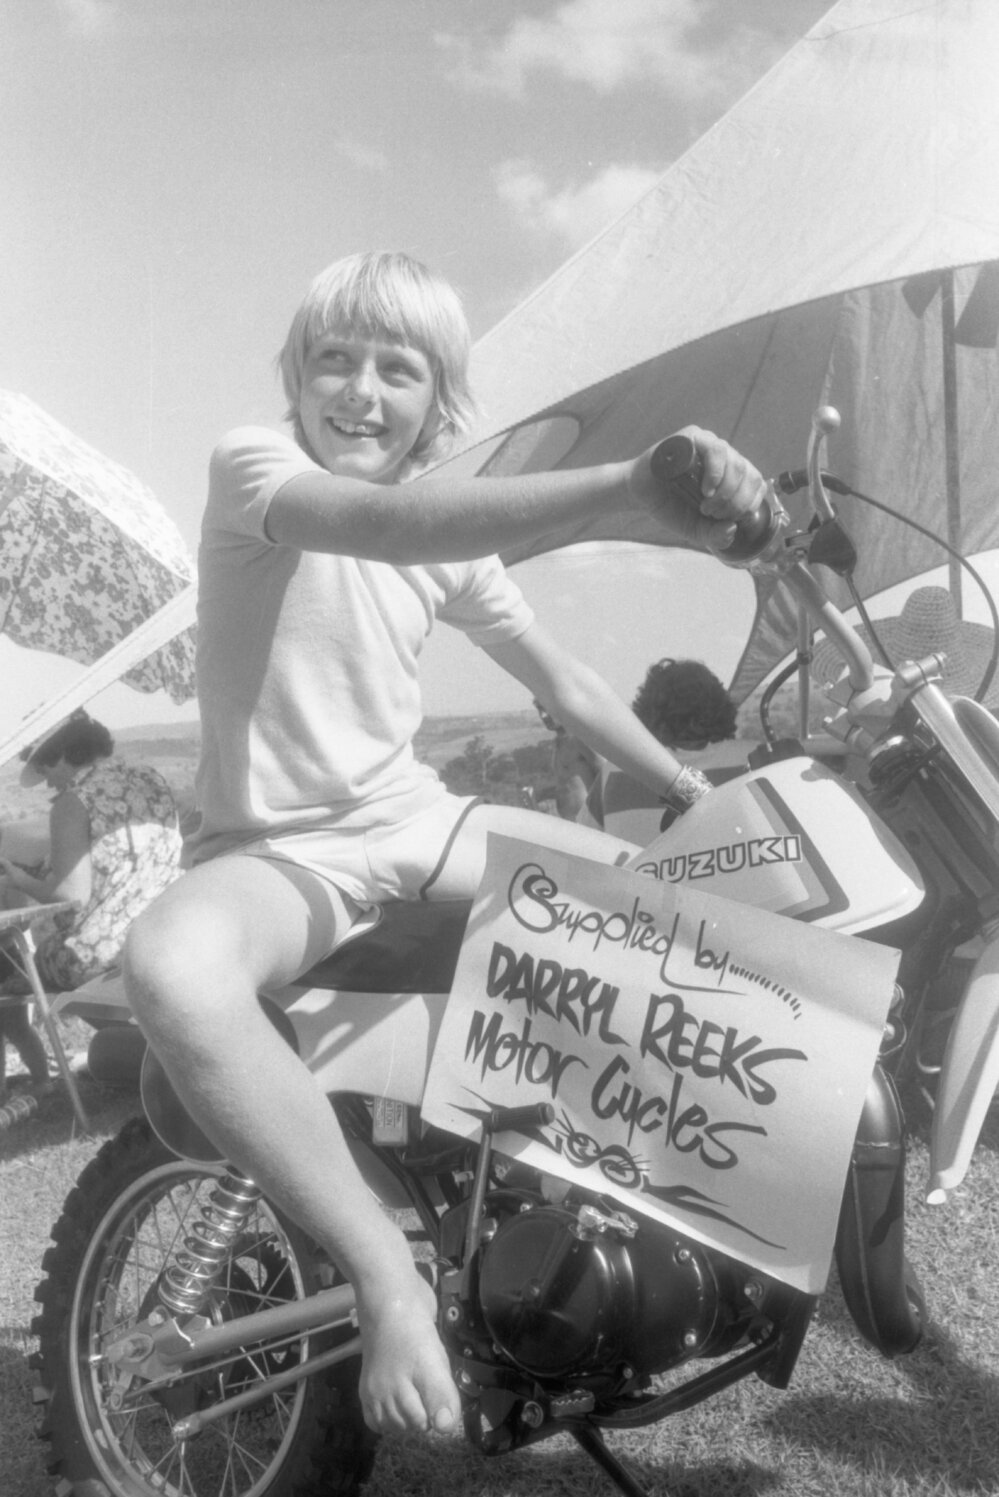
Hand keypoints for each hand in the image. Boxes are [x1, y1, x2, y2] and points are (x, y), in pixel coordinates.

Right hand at [629, 426, 766, 551]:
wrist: (639, 495)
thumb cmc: (670, 507)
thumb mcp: (696, 529)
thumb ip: (715, 535)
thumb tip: (732, 529)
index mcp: (730, 473)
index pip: (756, 482)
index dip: (750, 504)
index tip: (730, 519)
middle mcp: (724, 456)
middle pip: (749, 474)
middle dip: (736, 502)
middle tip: (713, 514)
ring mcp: (709, 443)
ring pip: (736, 463)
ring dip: (726, 491)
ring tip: (707, 505)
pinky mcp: (692, 437)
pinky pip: (716, 449)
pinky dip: (716, 473)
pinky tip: (706, 490)